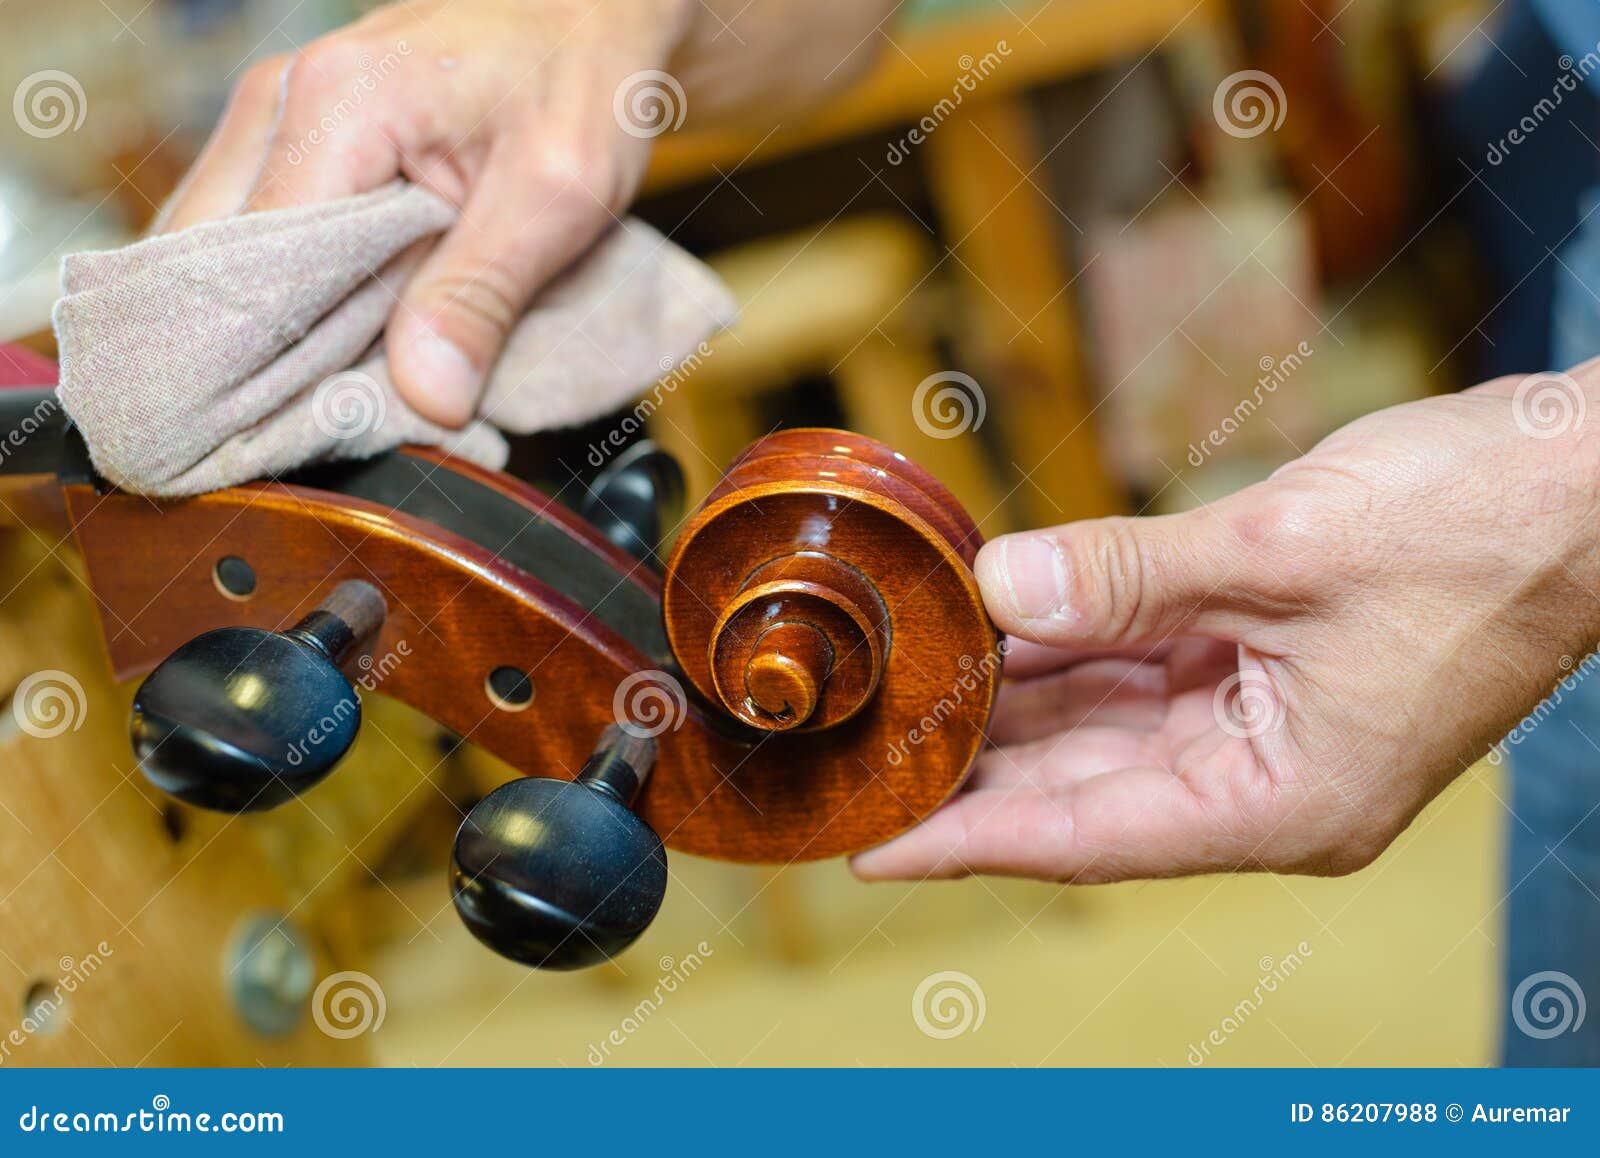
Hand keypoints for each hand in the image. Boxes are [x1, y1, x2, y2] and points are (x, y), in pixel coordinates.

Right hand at [161, 0, 692, 426]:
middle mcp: (278, 102)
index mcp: (336, 107)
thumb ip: (485, 294)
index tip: (289, 444)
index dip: (265, 369)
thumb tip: (427, 399)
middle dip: (247, 360)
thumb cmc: (582, 79)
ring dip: (260, 333)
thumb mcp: (561, 193)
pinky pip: (251, 236)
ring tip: (308, 404)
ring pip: (218, 254)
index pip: (253, 270)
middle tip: (290, 440)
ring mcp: (274, 116)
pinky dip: (276, 299)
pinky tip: (317, 351)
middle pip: (212, 264)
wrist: (587, 12)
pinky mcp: (290, 139)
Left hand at [853, 366, 1599, 882]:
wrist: (1582, 479)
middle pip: (1086, 789)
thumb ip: (1128, 576)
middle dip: (978, 770)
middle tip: (870, 758)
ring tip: (912, 692)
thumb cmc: (1481, 528)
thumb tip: (1002, 587)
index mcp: (1286, 799)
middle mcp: (1268, 778)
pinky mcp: (1265, 661)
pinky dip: (1072, 644)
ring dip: (1016, 705)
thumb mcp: (1281, 550)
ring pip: (1106, 726)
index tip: (876, 852)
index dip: (973, 843)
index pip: (1091, 840)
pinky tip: (998, 624)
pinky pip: (1142, 665)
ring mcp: (1266, 722)